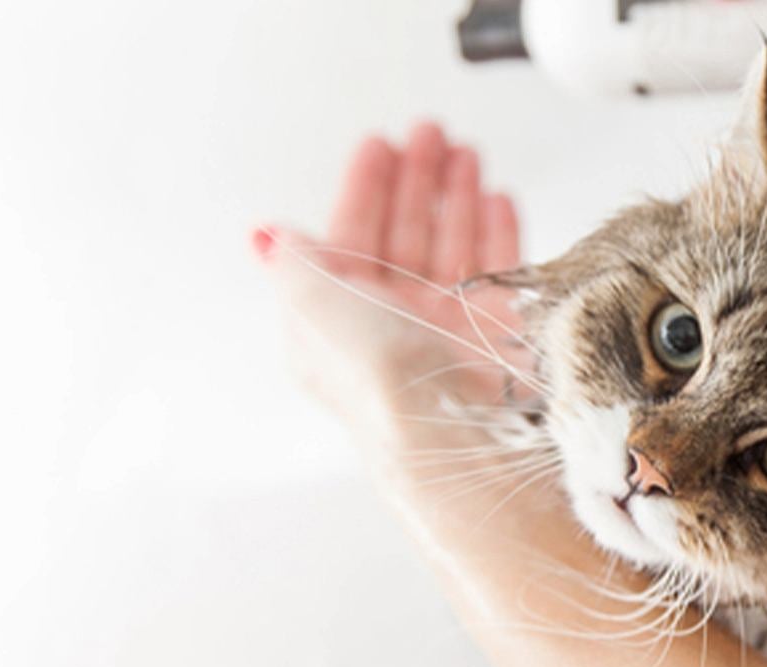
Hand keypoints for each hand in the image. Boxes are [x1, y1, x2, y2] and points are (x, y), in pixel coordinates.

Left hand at [255, 123, 572, 561]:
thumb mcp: (309, 304)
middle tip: (430, 135)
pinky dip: (497, 229)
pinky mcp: (500, 334)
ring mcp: (448, 329)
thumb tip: (266, 238)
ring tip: (466, 155)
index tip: (379, 145)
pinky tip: (495, 197)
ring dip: (457, 195)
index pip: (349, 239)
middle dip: (416, 180)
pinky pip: (500, 268)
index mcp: (339, 320)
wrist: (453, 431)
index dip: (363, 189)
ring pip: (452, 244)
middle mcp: (393, 326)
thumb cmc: (380, 379)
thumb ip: (291, 261)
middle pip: (404, 234)